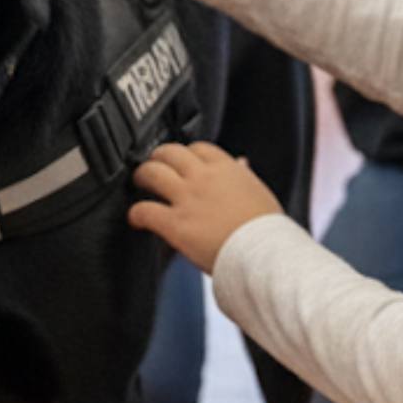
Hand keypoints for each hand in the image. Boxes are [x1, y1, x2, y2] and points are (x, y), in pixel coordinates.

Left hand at [128, 141, 281, 272]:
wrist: (265, 255)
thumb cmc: (267, 230)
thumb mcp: (259, 192)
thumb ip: (244, 175)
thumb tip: (241, 163)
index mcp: (226, 169)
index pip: (197, 147)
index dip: (185, 153)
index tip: (181, 163)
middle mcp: (203, 178)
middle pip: (169, 153)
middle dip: (158, 158)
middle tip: (153, 168)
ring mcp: (187, 199)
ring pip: (151, 173)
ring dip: (142, 177)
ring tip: (139, 184)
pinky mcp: (175, 225)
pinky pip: (144, 211)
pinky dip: (135, 214)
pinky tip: (136, 219)